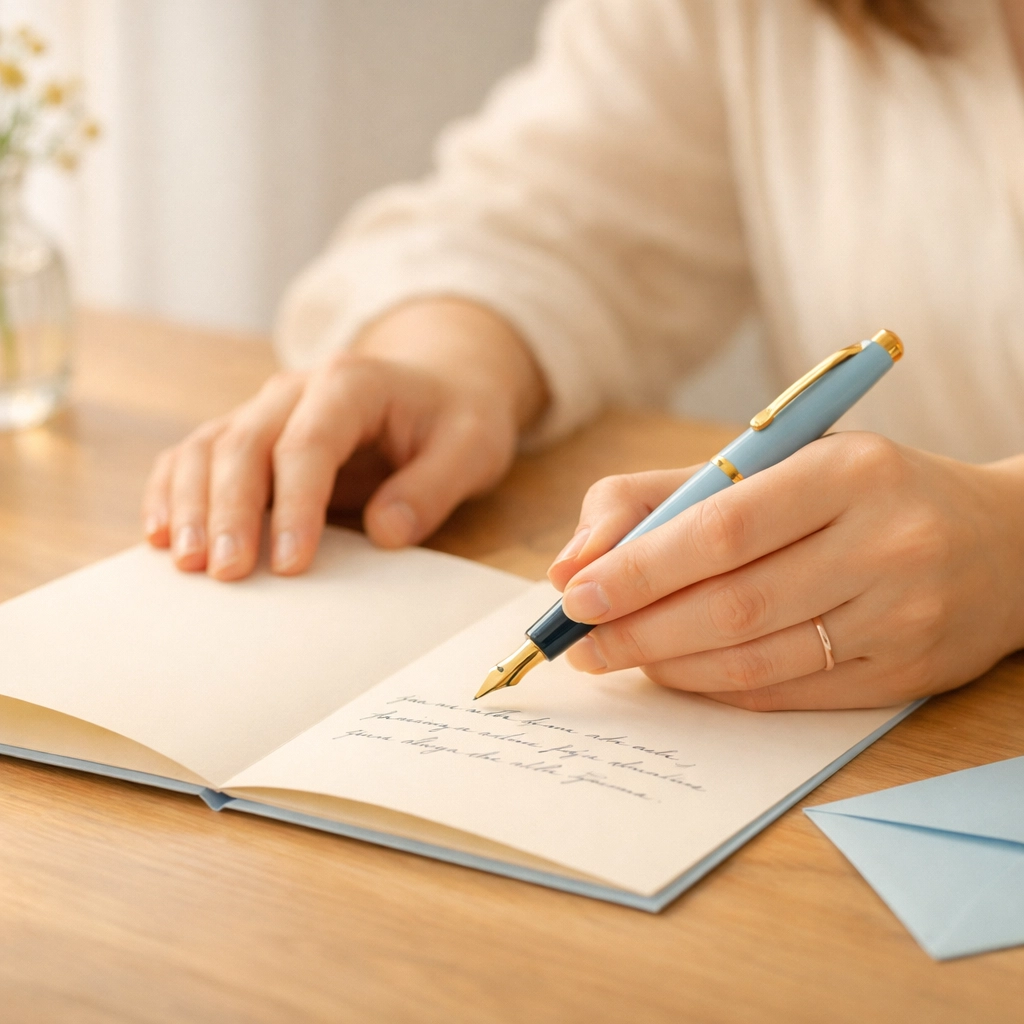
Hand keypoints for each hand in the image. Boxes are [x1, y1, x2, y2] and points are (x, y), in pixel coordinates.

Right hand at [143, 299, 546, 579]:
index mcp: (351, 383)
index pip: (310, 442)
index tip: (291, 564)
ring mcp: (266, 411)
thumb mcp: (472, 448)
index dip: (297, 504)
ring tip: (186, 563)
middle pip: (245, 443)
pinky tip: (162, 536)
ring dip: (190, 504)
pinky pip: (196, 455)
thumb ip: (433, 487)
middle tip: (226, 574)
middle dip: (230, 510)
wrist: (436, 388)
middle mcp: (296, 390)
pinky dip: (172, 492)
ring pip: (208, 447)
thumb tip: (385, 532)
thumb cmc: (454, 421)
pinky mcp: (250, 435)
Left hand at [548, 434, 1023, 709]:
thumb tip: (573, 564)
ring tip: (617, 656)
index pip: (724, 528)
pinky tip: (676, 672)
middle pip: (733, 604)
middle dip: (639, 629)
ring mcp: (901, 617)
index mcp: (848, 471)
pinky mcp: (903, 674)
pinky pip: (786, 693)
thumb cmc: (857, 492)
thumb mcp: (770, 462)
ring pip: (756, 659)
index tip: (578, 594)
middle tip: (580, 641)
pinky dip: (715, 687)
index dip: (641, 568)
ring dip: (668, 665)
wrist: (999, 541)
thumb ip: (661, 499)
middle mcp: (885, 543)